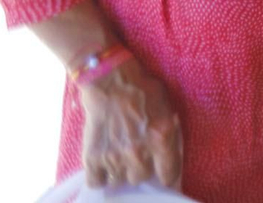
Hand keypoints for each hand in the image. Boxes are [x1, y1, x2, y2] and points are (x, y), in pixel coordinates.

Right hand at [79, 58, 182, 188]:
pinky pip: (96, 182)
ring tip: (121, 157)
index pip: (168, 175)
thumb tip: (170, 155)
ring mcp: (114, 156)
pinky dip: (100, 177)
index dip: (167, 175)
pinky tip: (104, 166)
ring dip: (121, 171)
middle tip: (138, 155)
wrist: (111, 80)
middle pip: (141, 178)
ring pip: (120, 181)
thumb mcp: (168, 109)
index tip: (163, 172)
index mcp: (161, 138)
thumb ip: (169, 134)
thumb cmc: (143, 90)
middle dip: (142, 168)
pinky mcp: (93, 156)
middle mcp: (138, 152)